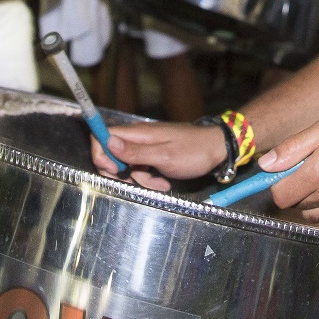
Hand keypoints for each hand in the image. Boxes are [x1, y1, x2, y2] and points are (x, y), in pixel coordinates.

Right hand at [93, 121, 227, 191]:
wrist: (217, 150)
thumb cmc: (194, 152)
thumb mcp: (164, 156)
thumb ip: (136, 152)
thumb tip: (109, 143)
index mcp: (139, 133)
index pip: (104, 134)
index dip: (101, 152)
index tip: (112, 169)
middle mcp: (139, 138)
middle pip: (112, 152)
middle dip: (118, 171)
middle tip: (132, 181)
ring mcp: (147, 146)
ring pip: (127, 164)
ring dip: (138, 178)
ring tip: (159, 184)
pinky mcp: (154, 155)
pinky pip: (142, 168)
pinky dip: (149, 178)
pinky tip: (163, 183)